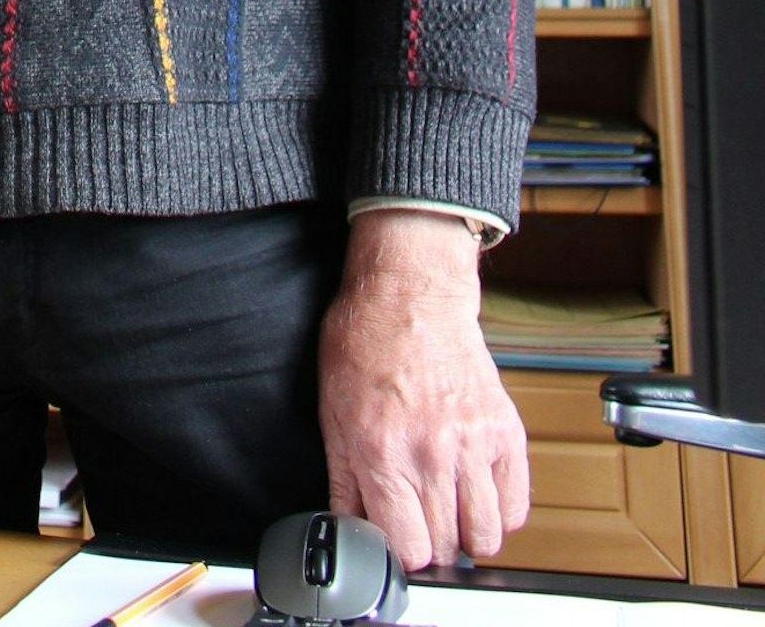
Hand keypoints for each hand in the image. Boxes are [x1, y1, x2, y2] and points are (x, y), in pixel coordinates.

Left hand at [318, 209, 529, 569]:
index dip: (398, 551)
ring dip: (466, 534)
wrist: (410, 296)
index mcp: (382, 451)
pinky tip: (475, 494)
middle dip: (428, 542)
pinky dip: (498, 513)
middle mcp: (431, 453)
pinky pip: (515, 507)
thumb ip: (344, 478)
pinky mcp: (505, 433)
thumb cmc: (365, 343)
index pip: (407, 547)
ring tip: (448, 510)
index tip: (394, 538)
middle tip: (418, 519)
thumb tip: (348, 526)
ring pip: (485, 537)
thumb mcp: (332, 411)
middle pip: (445, 547)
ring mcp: (474, 445)